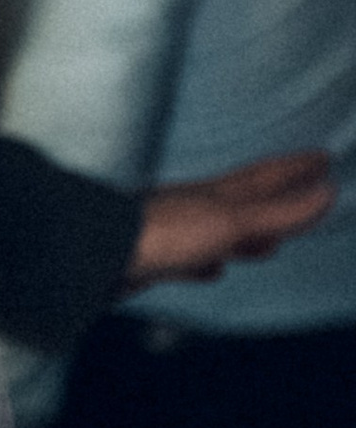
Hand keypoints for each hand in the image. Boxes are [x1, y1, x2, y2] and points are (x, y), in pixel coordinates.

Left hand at [128, 147, 333, 285]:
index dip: (296, 169)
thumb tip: (328, 191)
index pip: (267, 178)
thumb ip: (279, 212)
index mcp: (219, 196)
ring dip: (249, 234)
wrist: (98, 255)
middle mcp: (198, 208)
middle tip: (303, 191)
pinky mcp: (156, 260)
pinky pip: (193, 259)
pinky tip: (213, 270)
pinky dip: (210, 262)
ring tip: (270, 243)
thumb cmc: (164, 234)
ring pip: (222, 230)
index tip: (322, 157)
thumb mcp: (232, 222)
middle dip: (278, 197)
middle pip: (247, 200)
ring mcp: (175, 232)